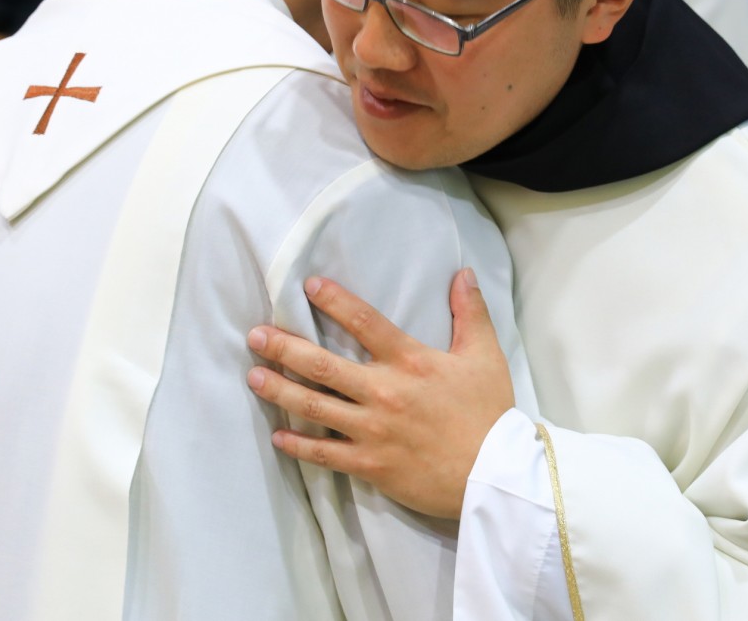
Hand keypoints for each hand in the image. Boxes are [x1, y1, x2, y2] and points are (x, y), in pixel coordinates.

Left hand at [246, 270, 513, 519]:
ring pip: (315, 407)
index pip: (365, 323)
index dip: (335, 301)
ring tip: (252, 376)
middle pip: (323, 365)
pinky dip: (299, 445)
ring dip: (280, 390)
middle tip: (256, 335)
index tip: (308, 286)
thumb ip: (470, 313)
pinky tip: (278, 435)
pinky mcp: (370, 465)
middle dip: (284, 348)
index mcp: (410, 361)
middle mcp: (384, 392)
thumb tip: (464, 273)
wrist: (495, 475)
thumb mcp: (485, 356)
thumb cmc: (489, 413)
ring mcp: (373, 431)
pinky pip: (325, 454)